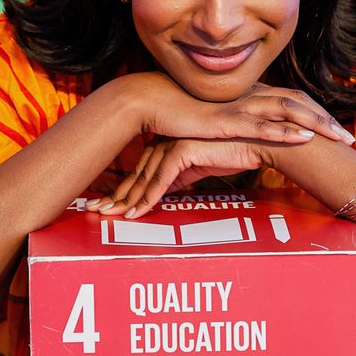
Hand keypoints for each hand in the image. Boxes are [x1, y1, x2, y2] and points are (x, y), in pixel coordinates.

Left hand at [86, 138, 271, 218]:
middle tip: (96, 212)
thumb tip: (161, 191)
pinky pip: (162, 178)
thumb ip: (179, 175)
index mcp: (168, 140)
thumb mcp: (199, 166)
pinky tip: (137, 212)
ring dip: (129, 199)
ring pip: (145, 176)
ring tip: (114, 217)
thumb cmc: (234, 151)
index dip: (124, 188)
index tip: (108, 204)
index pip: (141, 167)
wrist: (259, 142)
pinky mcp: (184, 149)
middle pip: (137, 171)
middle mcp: (167, 138)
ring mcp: (174, 142)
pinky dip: (149, 197)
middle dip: (117, 194)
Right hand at [125, 73, 355, 145]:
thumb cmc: (176, 114)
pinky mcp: (225, 119)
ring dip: (317, 124)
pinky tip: (305, 137)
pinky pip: (261, 125)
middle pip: (297, 105)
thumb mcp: (210, 125)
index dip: (314, 115)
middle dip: (326, 121)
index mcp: (247, 97)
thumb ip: (228, 133)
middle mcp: (248, 97)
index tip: (335, 131)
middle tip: (349, 138)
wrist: (149, 101)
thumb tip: (240, 147)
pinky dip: (285, 130)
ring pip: (287, 112)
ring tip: (340, 138)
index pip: (290, 102)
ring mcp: (239, 106)